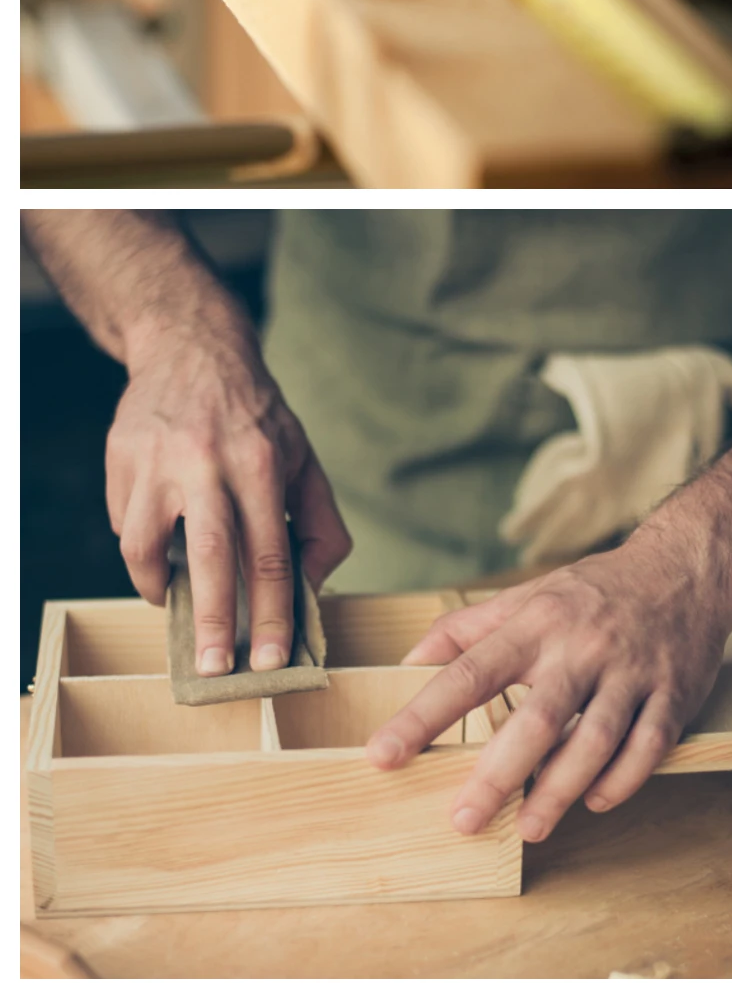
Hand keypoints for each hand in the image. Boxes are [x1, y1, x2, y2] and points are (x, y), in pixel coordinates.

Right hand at [107, 305, 350, 674]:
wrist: (193, 351)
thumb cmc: (257, 417)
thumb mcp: (304, 457)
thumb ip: (320, 522)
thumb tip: (315, 586)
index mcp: (263, 463)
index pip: (269, 552)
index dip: (271, 610)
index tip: (271, 657)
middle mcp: (208, 463)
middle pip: (211, 556)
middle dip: (214, 621)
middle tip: (215, 670)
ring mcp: (157, 462)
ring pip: (148, 546)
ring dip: (162, 588)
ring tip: (177, 608)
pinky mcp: (121, 461)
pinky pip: (126, 525)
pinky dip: (141, 552)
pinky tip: (159, 553)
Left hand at [367, 537, 731, 841]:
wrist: (686, 567)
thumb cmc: (596, 590)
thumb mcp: (529, 594)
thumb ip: (468, 629)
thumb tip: (408, 663)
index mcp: (539, 623)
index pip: (471, 672)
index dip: (424, 715)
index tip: (383, 755)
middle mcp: (583, 648)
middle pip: (536, 719)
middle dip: (497, 776)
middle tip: (463, 820)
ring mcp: (632, 672)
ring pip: (594, 740)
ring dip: (559, 791)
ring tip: (529, 827)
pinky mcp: (672, 692)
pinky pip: (648, 746)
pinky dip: (620, 780)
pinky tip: (595, 800)